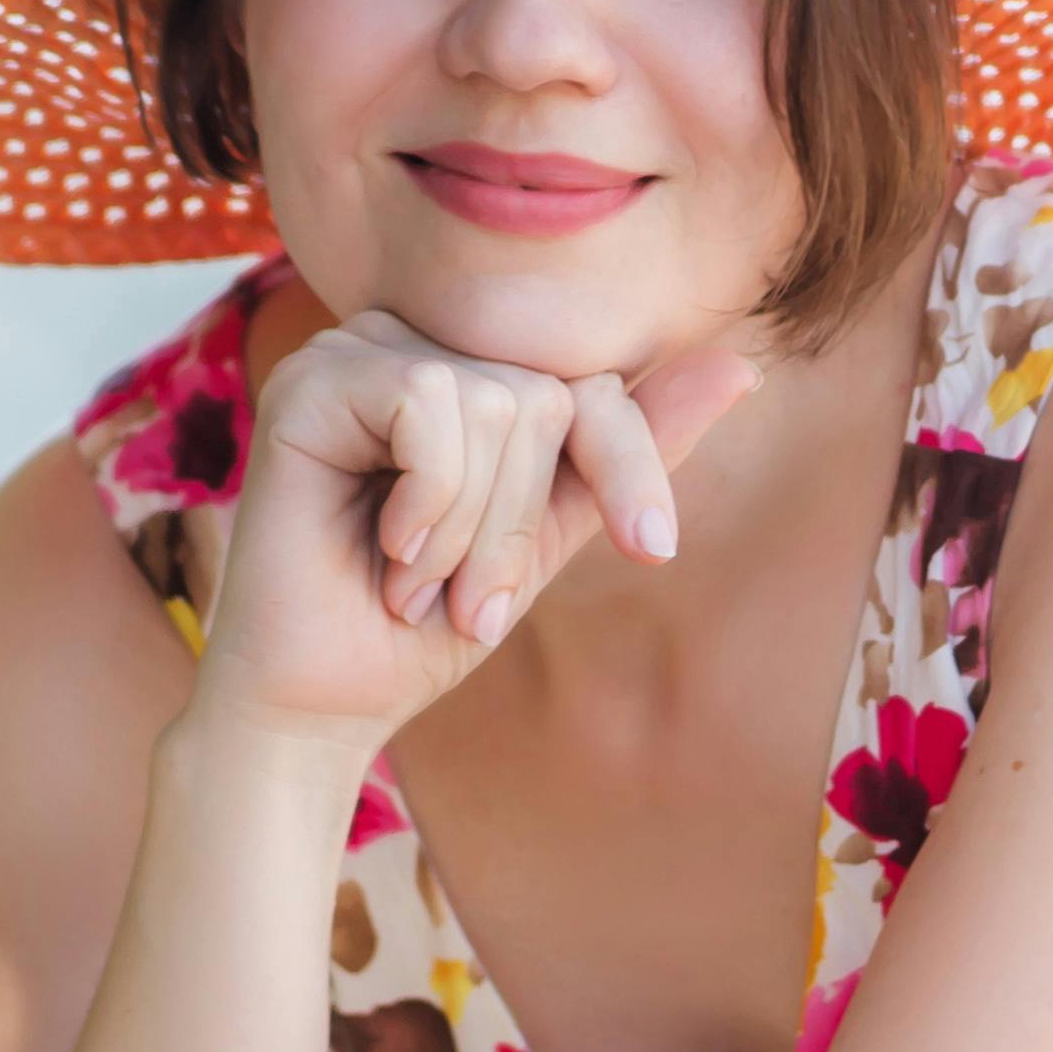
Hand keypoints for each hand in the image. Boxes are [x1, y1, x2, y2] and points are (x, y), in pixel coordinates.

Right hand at [201, 310, 760, 743]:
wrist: (322, 706)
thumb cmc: (423, 625)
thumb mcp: (547, 536)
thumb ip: (622, 452)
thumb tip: (742, 366)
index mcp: (466, 374)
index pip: (589, 384)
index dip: (629, 465)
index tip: (654, 550)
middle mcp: (410, 345)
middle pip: (541, 397)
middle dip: (518, 522)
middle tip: (463, 597)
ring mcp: (355, 353)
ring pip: (495, 403)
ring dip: (470, 528)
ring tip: (417, 581)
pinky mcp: (310, 380)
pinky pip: (430, 405)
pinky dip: (428, 498)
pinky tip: (384, 545)